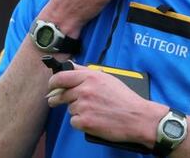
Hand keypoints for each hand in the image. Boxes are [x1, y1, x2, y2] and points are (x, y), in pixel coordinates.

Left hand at [46, 64, 165, 147]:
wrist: (137, 117)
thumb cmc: (125, 99)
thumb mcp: (107, 78)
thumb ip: (87, 72)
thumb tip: (70, 67)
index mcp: (90, 77)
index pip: (61, 77)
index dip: (53, 82)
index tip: (51, 86)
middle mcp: (85, 90)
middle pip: (62, 94)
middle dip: (59, 99)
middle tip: (59, 101)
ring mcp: (84, 106)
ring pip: (70, 108)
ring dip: (77, 110)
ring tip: (94, 111)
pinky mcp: (84, 122)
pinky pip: (74, 121)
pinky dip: (81, 122)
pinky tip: (93, 120)